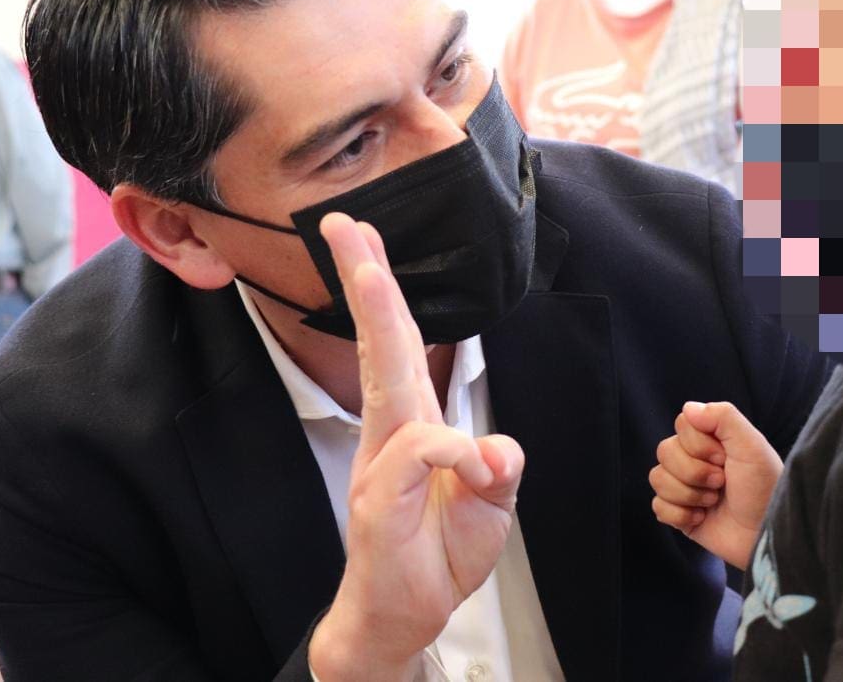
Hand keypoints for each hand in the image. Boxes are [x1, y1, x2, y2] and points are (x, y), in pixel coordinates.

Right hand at [308, 213, 523, 681]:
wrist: (405, 617)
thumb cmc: (440, 553)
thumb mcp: (490, 503)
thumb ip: (500, 466)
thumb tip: (499, 448)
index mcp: (416, 424)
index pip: (402, 347)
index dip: (386, 294)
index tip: (361, 241)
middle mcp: (392, 433)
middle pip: (384, 343)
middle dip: (365, 278)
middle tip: (342, 224)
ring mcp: (381, 463)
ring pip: (390, 378)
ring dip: (380, 315)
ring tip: (364, 266)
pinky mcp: (378, 498)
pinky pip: (421, 450)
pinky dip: (456, 454)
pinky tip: (475, 473)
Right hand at [649, 400, 782, 569]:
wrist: (766, 534)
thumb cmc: (764, 488)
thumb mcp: (752, 445)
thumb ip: (723, 416)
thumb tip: (688, 407)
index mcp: (711, 439)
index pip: (681, 424)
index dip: (698, 444)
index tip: (723, 458)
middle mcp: (695, 459)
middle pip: (665, 450)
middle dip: (694, 472)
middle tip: (721, 483)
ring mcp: (685, 487)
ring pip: (658, 478)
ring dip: (689, 494)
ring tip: (714, 502)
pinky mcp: (679, 514)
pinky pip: (658, 507)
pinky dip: (680, 515)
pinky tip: (702, 518)